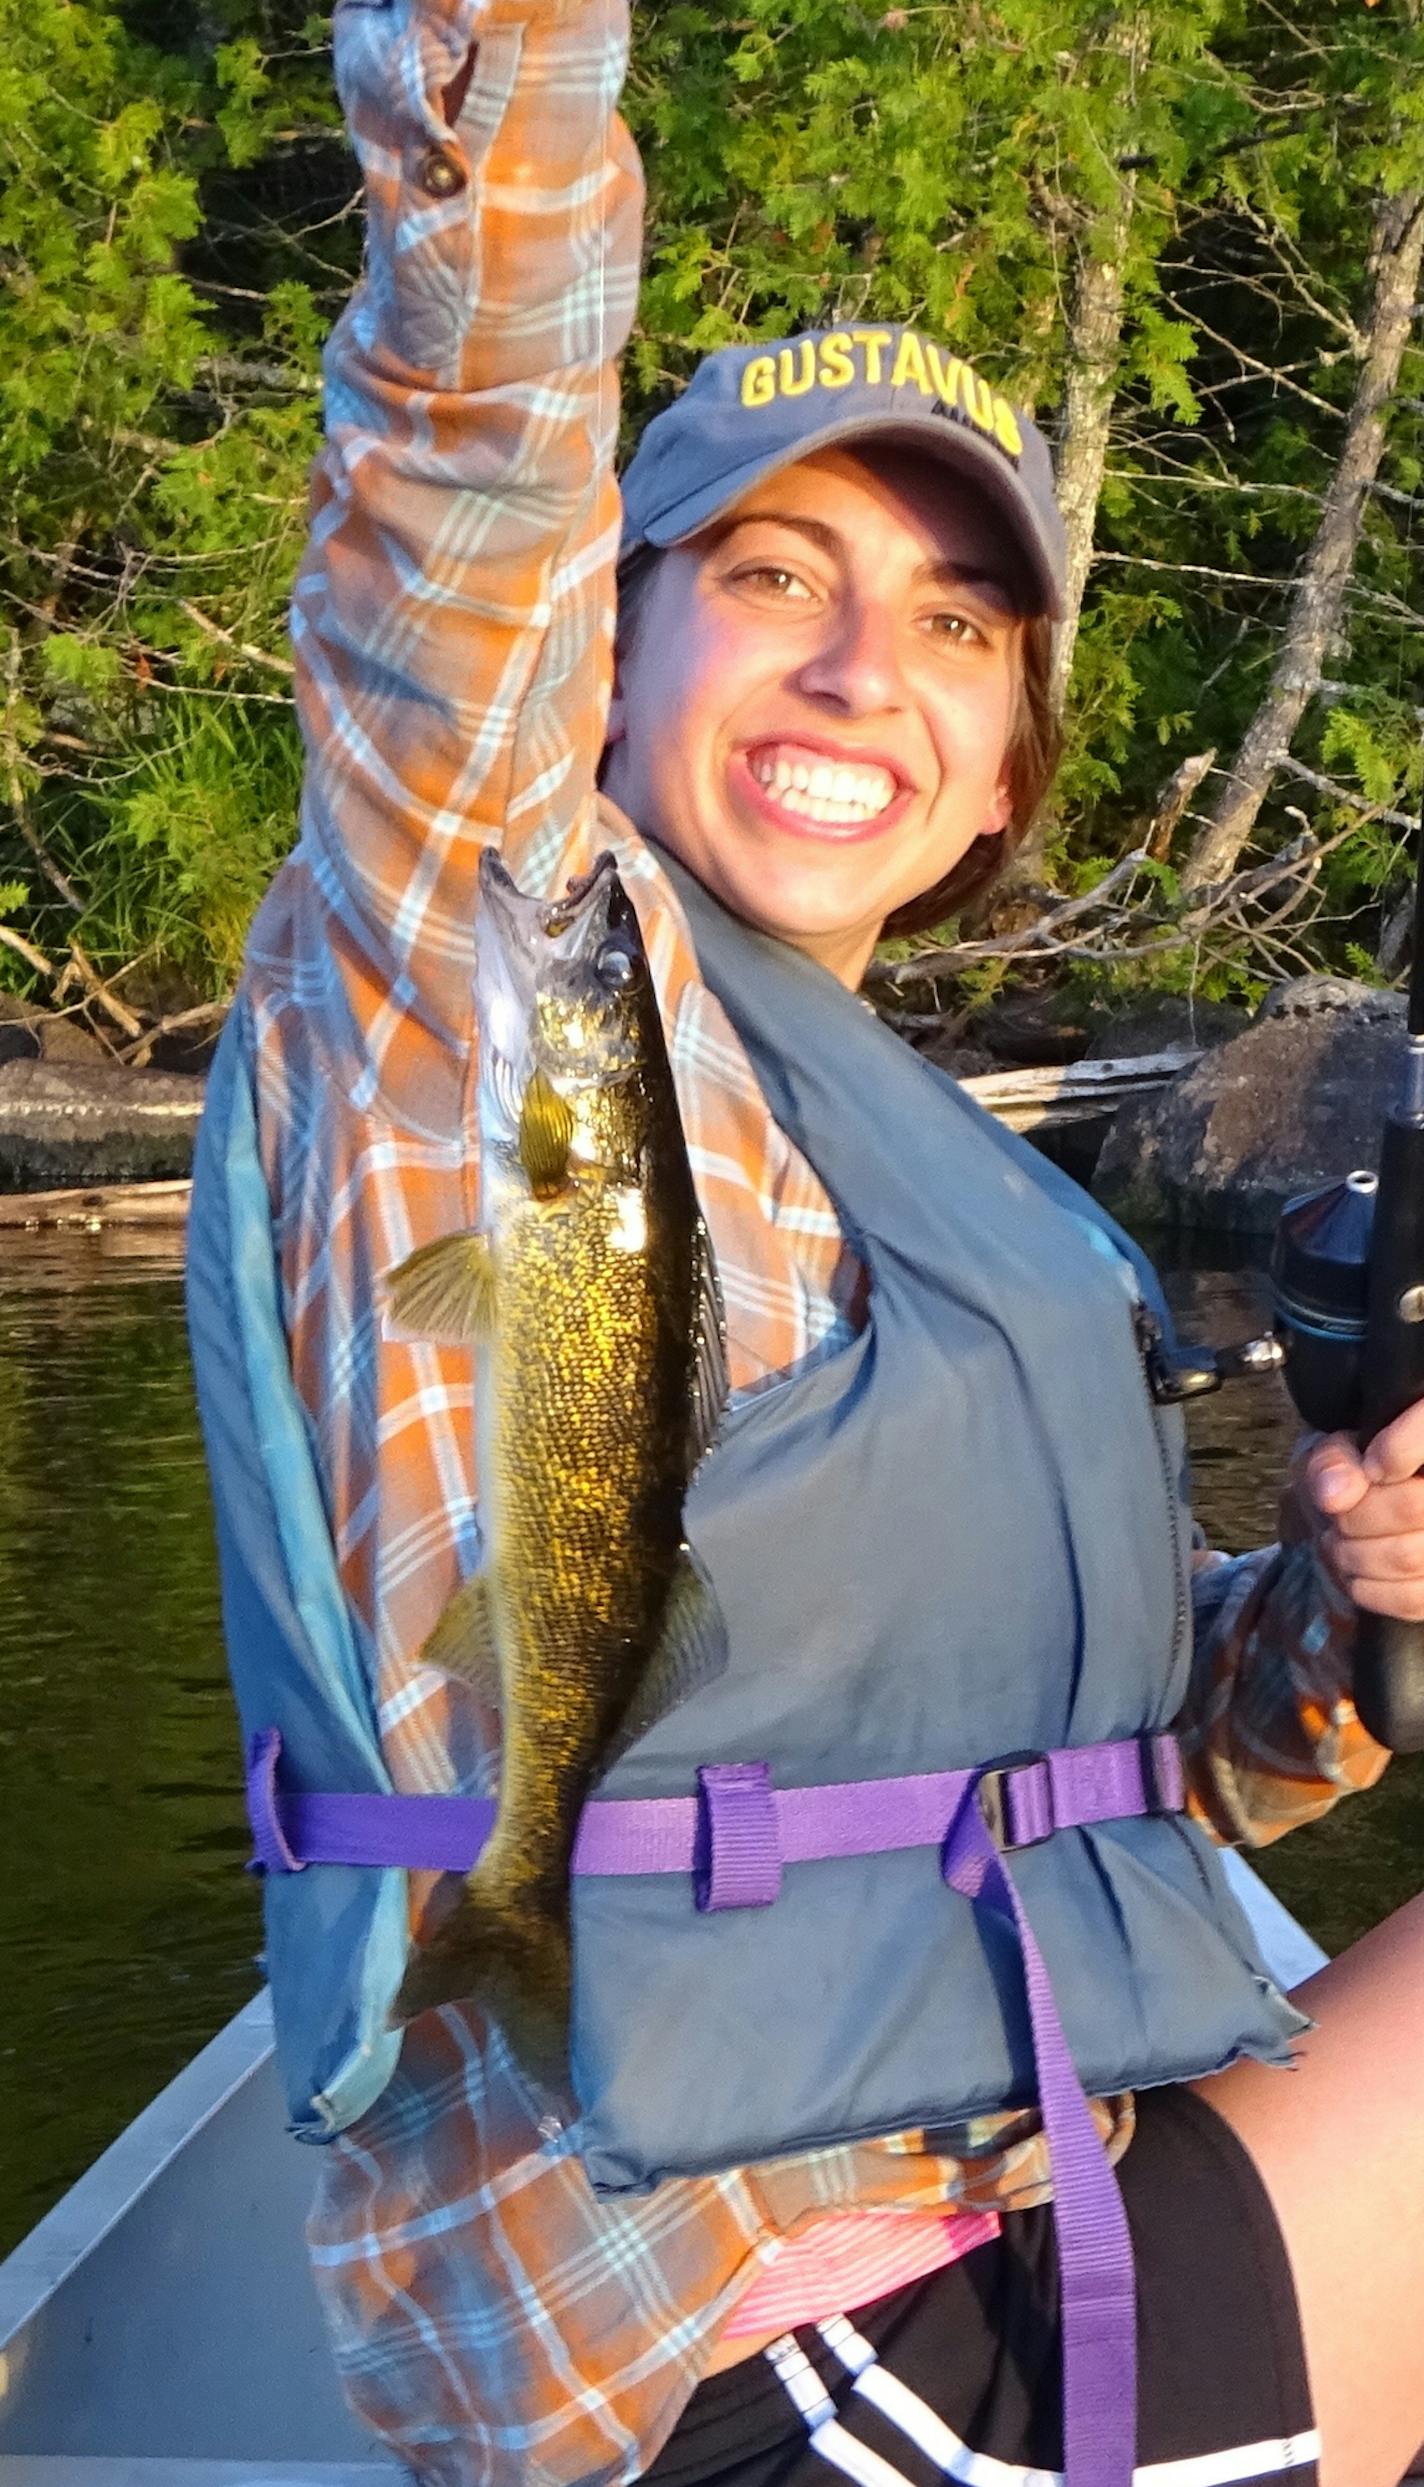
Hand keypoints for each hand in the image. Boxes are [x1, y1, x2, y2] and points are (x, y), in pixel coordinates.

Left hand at [1305, 1400, 1423, 1620]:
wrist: (1364, 1513)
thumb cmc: (1354, 1475)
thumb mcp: (1333, 1454)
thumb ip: (1332, 1463)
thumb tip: (1338, 1493)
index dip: (1395, 1452)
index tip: (1369, 1468)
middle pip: (1412, 1508)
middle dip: (1355, 1518)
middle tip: (1336, 1517)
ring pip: (1408, 1557)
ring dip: (1356, 1555)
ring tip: (1339, 1543)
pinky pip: (1412, 1599)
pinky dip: (1371, 1590)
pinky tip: (1357, 1573)